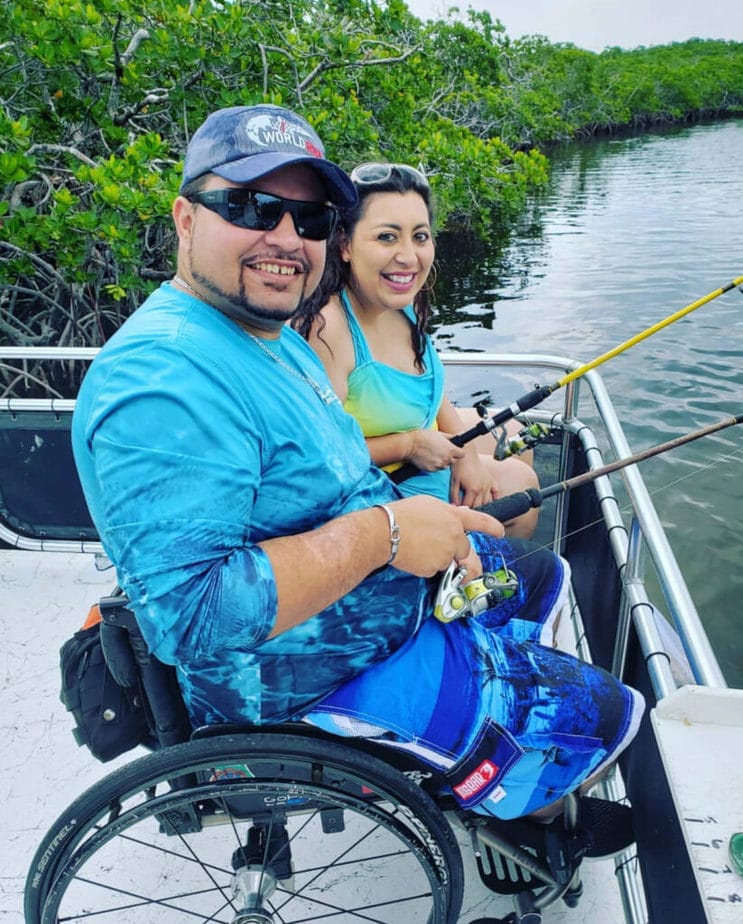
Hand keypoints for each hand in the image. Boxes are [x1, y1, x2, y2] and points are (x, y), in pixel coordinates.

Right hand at [386, 494, 503, 578]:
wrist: (384, 532)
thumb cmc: (402, 514)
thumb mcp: (428, 504)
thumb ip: (446, 513)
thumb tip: (459, 517)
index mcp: (454, 517)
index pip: (480, 521)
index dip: (492, 527)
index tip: (500, 533)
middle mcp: (454, 536)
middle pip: (464, 549)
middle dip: (454, 550)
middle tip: (433, 543)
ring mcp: (445, 554)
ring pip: (447, 561)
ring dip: (437, 557)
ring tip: (417, 545)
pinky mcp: (434, 569)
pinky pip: (434, 570)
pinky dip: (425, 565)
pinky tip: (413, 554)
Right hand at [406, 429, 464, 470]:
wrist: (409, 445)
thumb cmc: (423, 437)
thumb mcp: (439, 433)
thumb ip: (450, 437)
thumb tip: (456, 438)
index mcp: (450, 449)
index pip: (462, 454)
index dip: (458, 452)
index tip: (455, 450)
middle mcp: (446, 459)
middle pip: (453, 461)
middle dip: (449, 457)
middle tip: (441, 451)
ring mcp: (439, 465)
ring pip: (444, 466)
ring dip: (441, 462)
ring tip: (433, 455)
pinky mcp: (431, 470)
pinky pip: (436, 469)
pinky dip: (433, 465)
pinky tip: (427, 458)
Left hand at [449, 449, 499, 506]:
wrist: (467, 455)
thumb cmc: (460, 467)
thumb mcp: (454, 482)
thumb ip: (454, 495)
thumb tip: (454, 506)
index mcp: (473, 490)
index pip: (469, 505)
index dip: (463, 509)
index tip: (460, 511)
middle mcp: (482, 489)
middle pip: (478, 505)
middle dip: (472, 509)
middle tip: (468, 510)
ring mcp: (488, 485)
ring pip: (487, 501)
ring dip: (482, 505)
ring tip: (477, 507)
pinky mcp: (491, 480)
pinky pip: (496, 492)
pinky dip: (495, 498)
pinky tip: (492, 502)